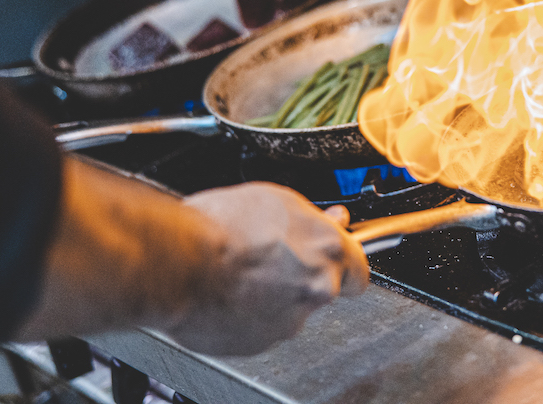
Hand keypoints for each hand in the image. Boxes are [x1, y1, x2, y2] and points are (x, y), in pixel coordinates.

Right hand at [167, 183, 368, 354]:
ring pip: (289, 309)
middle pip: (322, 289)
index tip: (334, 262)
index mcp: (329, 251)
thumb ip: (312, 219)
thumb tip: (329, 219)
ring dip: (273, 296)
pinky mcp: (259, 343)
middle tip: (273, 260)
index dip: (345, 264)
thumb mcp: (278, 199)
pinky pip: (260, 327)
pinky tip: (229, 293)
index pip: (359, 269)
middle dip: (302, 277)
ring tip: (241, 274)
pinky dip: (249, 314)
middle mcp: (317, 289)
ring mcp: (288, 320)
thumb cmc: (223, 225)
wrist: (182, 261)